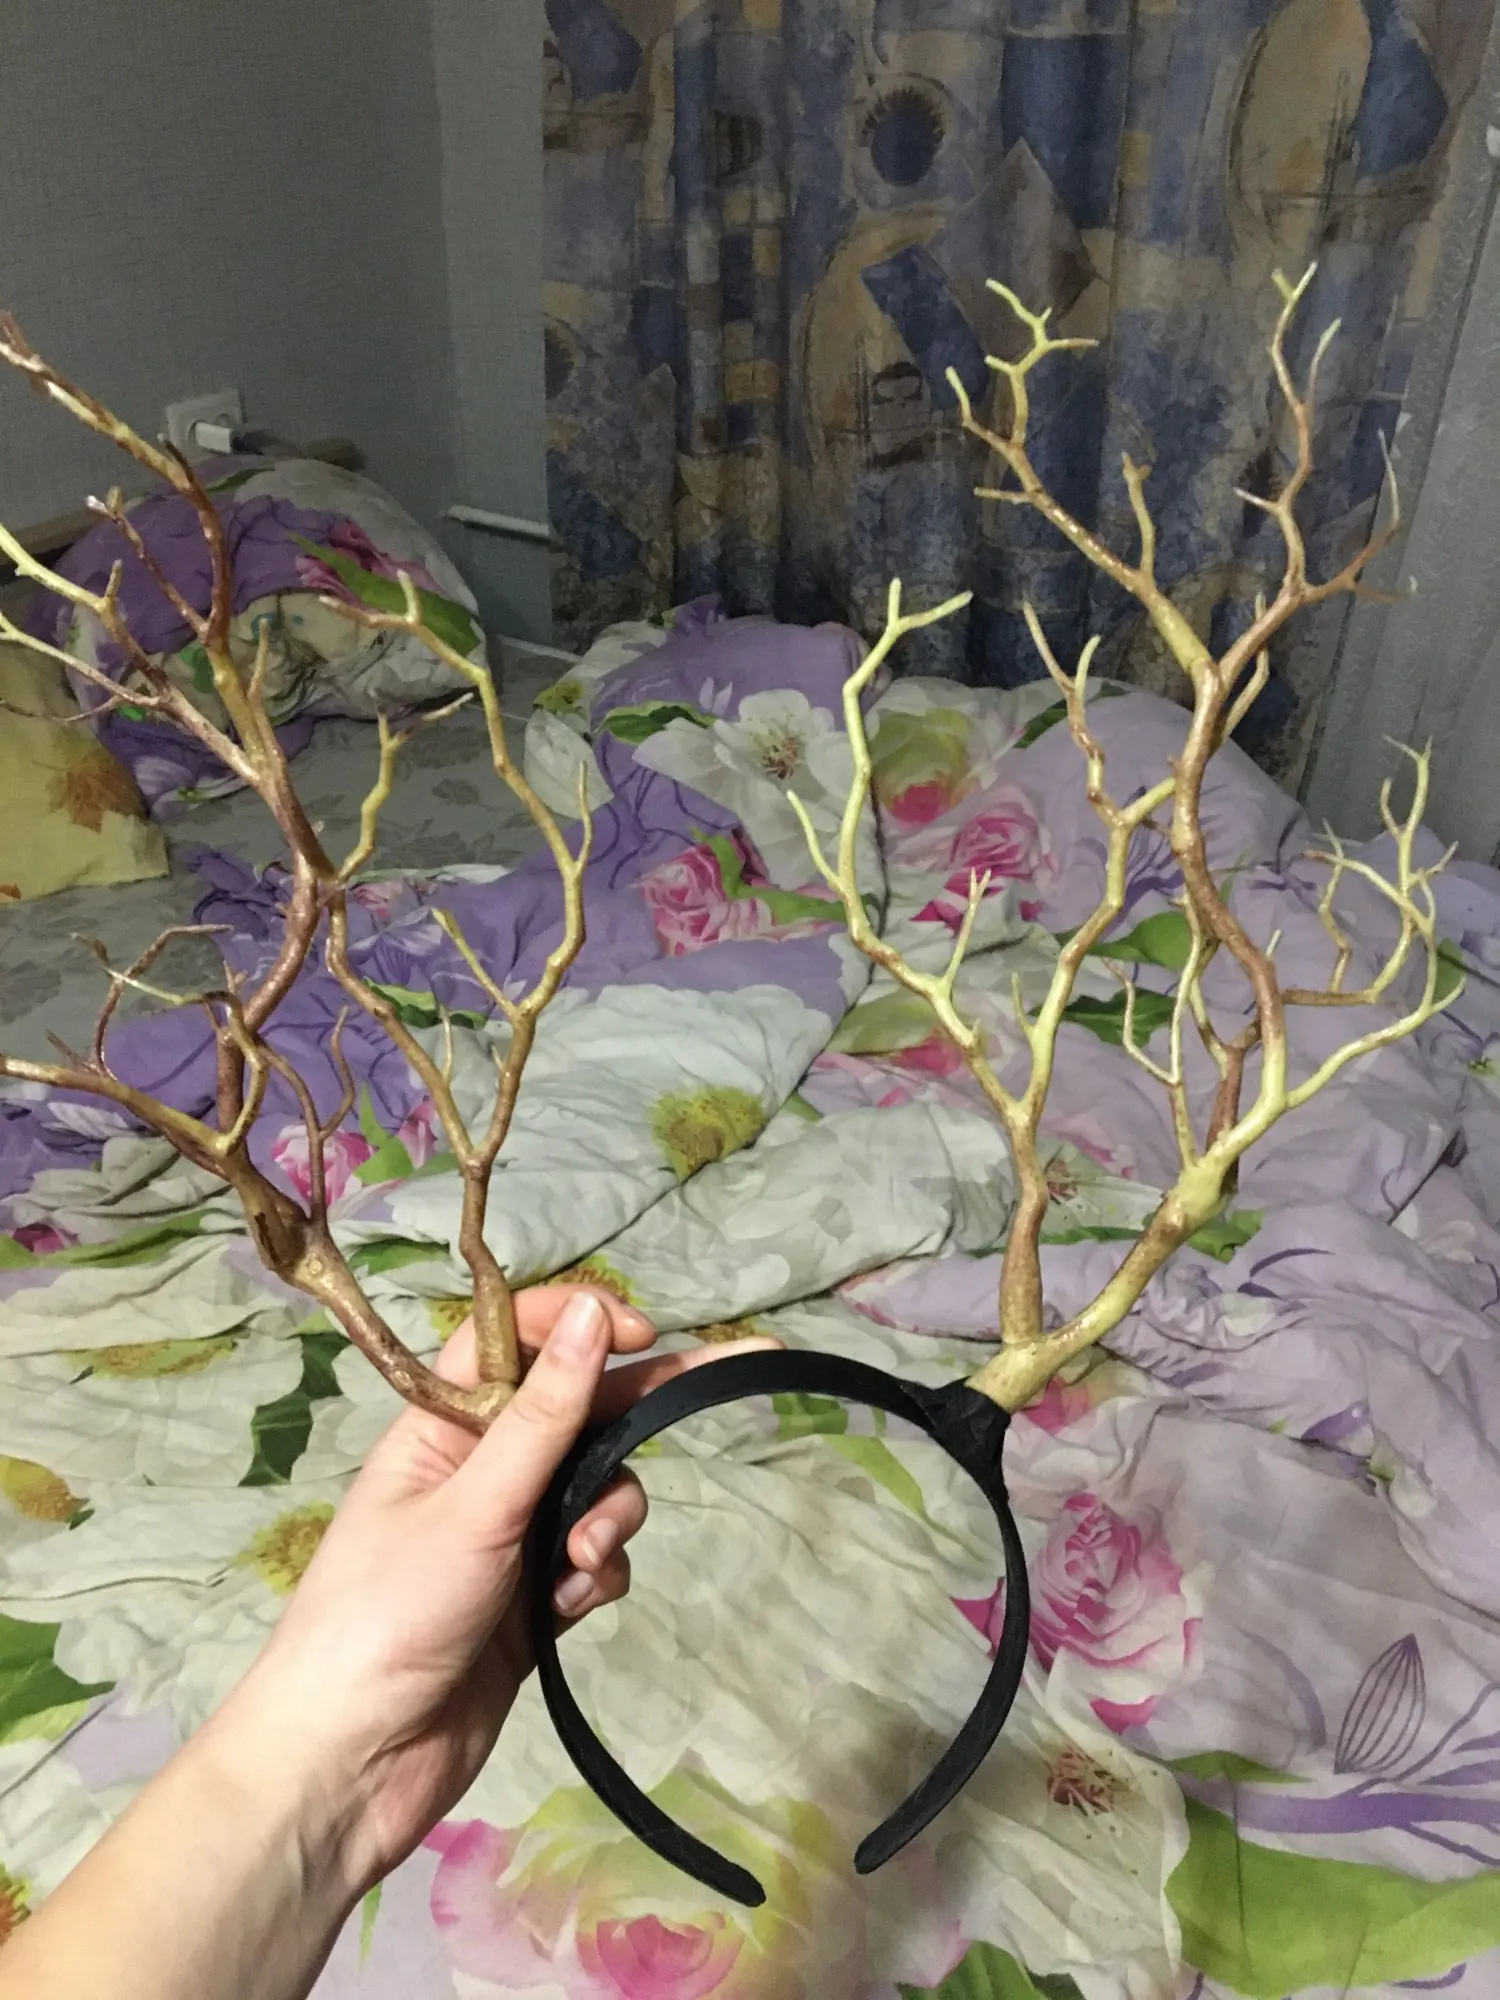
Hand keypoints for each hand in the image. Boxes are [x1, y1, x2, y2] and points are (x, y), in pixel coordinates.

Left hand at [207, 1287, 777, 1899]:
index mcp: (443, 1426)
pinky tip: (568, 1609)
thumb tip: (588, 1307)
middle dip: (639, 1406)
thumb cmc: (390, 1613)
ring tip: (581, 1562)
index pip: (516, 1340)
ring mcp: (509, 1537)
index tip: (641, 1334)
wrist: (356, 1765)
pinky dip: (595, 1577)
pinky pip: (594, 1560)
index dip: (578, 1325)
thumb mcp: (474, 1504)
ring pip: (598, 1489)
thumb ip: (544, 1413)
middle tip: (736, 1367)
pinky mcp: (533, 1600)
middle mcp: (480, 1470)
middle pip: (578, 1411)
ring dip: (608, 1517)